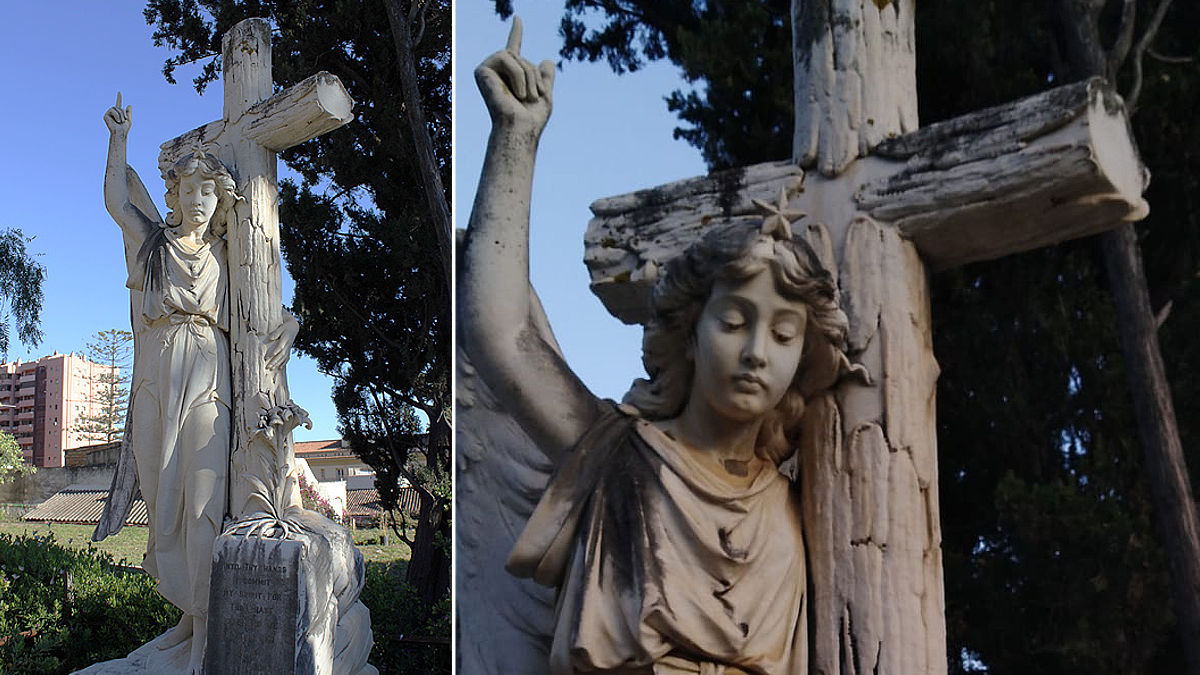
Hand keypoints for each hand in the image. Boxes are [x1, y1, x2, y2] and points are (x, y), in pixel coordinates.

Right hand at [104, 92, 131, 135]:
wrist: (120, 133)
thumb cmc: (124, 128)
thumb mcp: (129, 120)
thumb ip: (129, 113)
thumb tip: (129, 105)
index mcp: (118, 113)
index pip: (118, 104)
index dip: (119, 98)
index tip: (119, 92)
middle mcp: (112, 112)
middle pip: (119, 107)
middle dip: (123, 113)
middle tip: (123, 121)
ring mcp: (108, 113)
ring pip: (116, 108)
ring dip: (120, 115)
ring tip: (120, 122)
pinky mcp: (105, 115)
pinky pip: (112, 111)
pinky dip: (117, 115)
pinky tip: (116, 121)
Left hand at [264, 309, 299, 370]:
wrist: (294, 327)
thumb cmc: (285, 326)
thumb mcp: (281, 327)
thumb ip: (276, 333)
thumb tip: (270, 338)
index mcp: (285, 340)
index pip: (278, 349)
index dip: (272, 354)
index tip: (265, 358)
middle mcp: (287, 346)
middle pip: (281, 355)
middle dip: (274, 362)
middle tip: (267, 367)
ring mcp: (289, 348)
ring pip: (283, 358)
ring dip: (277, 364)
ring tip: (271, 369)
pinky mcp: (289, 349)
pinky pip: (287, 358)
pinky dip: (283, 363)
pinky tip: (279, 368)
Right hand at [475, 17, 554, 135]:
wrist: (520, 129)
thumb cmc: (531, 119)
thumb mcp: (545, 94)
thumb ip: (545, 78)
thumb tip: (547, 60)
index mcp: (511, 75)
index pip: (514, 49)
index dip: (516, 32)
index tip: (517, 18)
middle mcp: (498, 71)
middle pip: (521, 55)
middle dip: (533, 73)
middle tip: (534, 96)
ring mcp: (488, 70)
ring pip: (514, 55)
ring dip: (526, 75)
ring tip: (525, 97)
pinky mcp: (481, 70)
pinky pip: (506, 57)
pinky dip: (517, 75)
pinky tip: (516, 93)